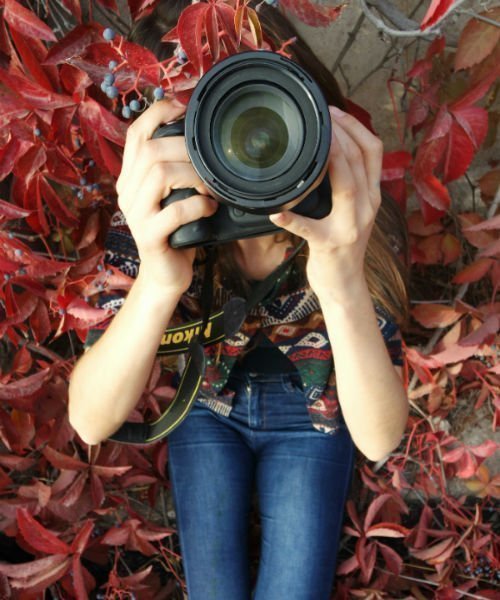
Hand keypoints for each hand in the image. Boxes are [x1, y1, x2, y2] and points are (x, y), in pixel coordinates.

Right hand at [116, 99, 217, 294]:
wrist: (165, 275)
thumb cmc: (175, 231)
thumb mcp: (173, 196)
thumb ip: (176, 170)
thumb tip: (201, 137)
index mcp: (131, 177)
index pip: (136, 133)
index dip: (158, 114)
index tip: (184, 108)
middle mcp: (127, 192)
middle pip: (151, 151)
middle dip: (186, 149)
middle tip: (209, 163)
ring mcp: (135, 215)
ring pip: (160, 175)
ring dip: (193, 176)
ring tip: (210, 187)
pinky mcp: (149, 236)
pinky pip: (174, 211)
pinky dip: (198, 205)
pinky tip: (209, 208)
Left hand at [269, 106, 382, 299]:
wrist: (345, 285)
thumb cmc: (341, 246)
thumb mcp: (354, 212)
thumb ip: (348, 186)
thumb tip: (328, 153)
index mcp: (372, 196)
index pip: (373, 152)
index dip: (355, 127)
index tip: (334, 111)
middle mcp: (367, 207)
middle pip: (361, 160)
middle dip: (341, 133)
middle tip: (320, 116)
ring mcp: (351, 226)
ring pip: (346, 185)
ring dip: (330, 159)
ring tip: (311, 143)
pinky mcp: (330, 245)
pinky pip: (309, 229)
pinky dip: (292, 219)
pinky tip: (276, 213)